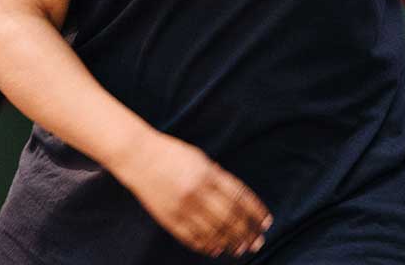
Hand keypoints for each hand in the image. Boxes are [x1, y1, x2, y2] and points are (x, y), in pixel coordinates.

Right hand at [116, 132, 271, 257]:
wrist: (138, 157)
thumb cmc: (171, 154)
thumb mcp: (199, 158)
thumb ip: (219, 177)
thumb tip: (238, 199)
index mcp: (208, 174)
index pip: (240, 197)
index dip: (256, 212)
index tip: (266, 223)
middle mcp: (198, 192)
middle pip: (230, 218)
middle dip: (248, 232)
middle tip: (259, 242)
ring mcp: (183, 207)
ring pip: (214, 231)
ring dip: (231, 242)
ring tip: (242, 249)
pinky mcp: (169, 218)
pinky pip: (192, 237)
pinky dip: (207, 245)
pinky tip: (217, 249)